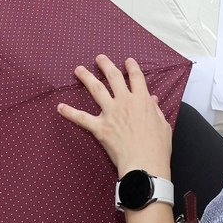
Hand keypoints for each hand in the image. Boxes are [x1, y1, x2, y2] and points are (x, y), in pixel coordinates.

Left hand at [58, 55, 171, 179]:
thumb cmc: (158, 147)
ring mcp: (111, 113)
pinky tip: (60, 107)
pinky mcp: (100, 127)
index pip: (136, 78)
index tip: (127, 61)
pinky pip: (82, 118)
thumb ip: (155, 110)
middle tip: (99, 58)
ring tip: (78, 70)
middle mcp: (125, 102)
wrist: (145, 164)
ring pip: (96, 89)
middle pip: (113, 77)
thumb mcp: (163, 125)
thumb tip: (152, 99)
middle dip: (106, 65)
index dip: (132, 67)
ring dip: (86, 77)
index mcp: (142, 100)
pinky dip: (70, 112)